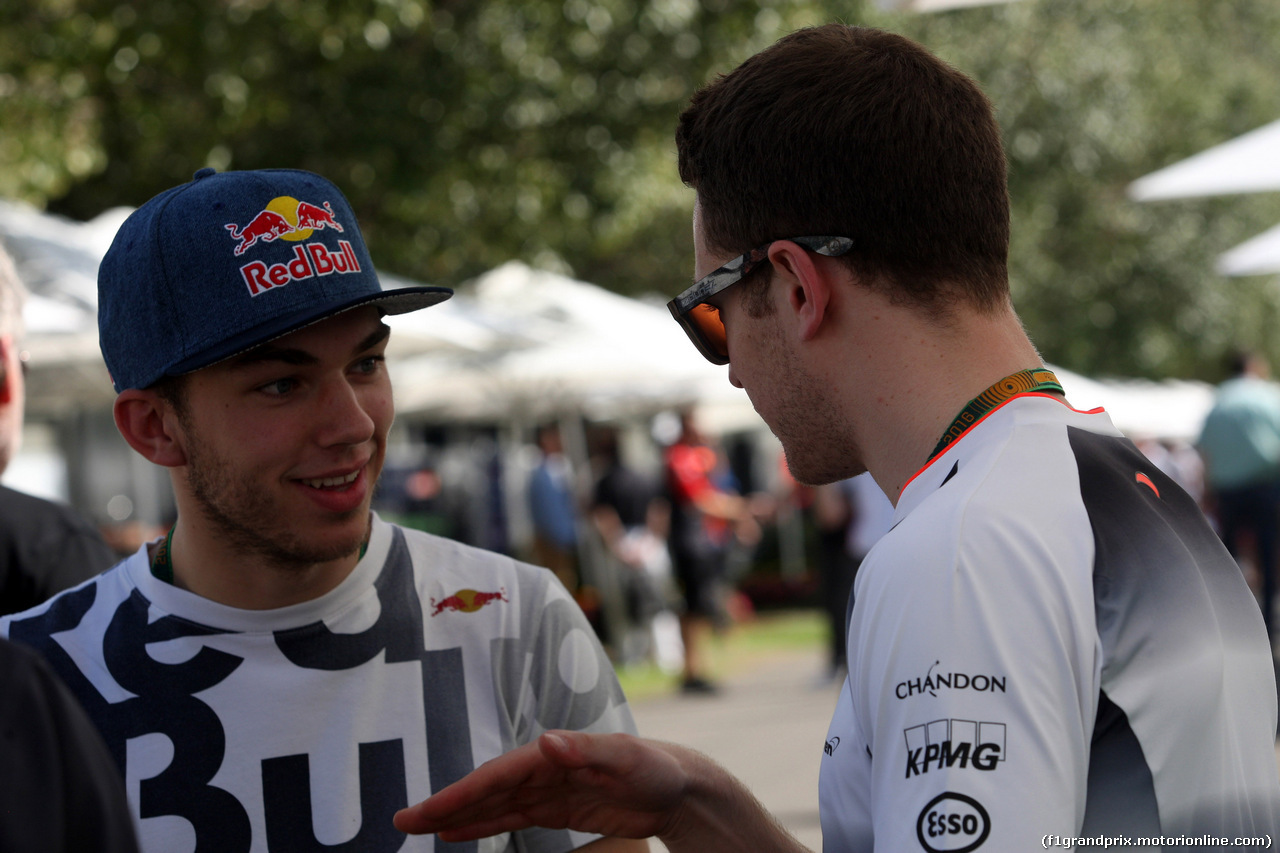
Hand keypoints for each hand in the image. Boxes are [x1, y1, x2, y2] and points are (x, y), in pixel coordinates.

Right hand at [394, 730, 688, 841]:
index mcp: (552, 754)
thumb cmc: (656, 766)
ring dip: (457, 816)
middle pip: (485, 790)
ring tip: (419, 828)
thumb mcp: (626, 755)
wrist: (680, 786)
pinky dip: (484, 825)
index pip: (497, 776)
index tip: (429, 810)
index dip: (460, 793)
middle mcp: (543, 768)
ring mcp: (547, 789)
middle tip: (403, 822)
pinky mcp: (557, 808)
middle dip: (444, 805)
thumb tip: (546, 741)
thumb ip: (586, 748)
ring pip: (493, 805)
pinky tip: (458, 833)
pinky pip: (512, 818)